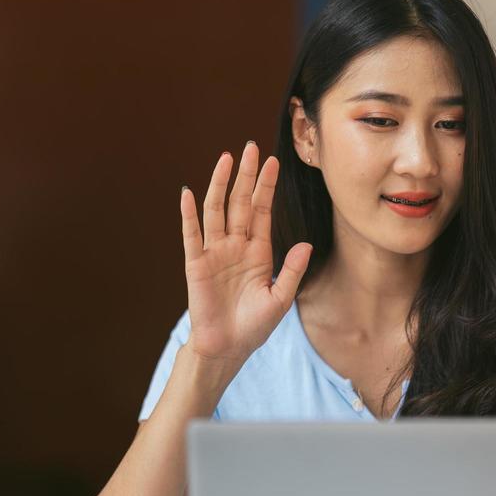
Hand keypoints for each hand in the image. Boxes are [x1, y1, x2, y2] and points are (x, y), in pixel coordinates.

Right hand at [179, 141, 312, 366]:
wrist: (228, 348)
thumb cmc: (254, 326)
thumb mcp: (279, 298)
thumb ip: (291, 271)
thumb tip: (306, 245)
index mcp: (258, 251)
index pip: (261, 211)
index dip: (266, 187)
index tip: (273, 162)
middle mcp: (235, 246)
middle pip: (240, 203)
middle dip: (246, 175)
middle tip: (250, 148)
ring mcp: (214, 253)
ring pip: (217, 211)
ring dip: (220, 185)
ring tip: (226, 159)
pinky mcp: (196, 264)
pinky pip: (192, 235)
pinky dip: (189, 214)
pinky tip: (188, 194)